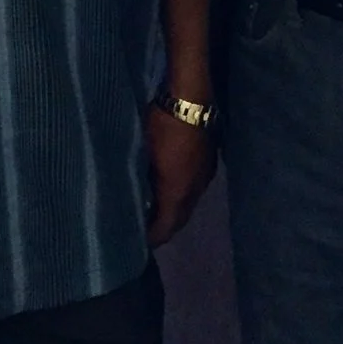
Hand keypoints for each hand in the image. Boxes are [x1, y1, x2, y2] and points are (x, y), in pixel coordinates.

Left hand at [146, 105, 217, 247]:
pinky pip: (194, 190)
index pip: (166, 226)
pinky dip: (181, 197)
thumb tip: (134, 195)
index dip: (154, 237)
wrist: (190, 100)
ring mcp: (204, 177)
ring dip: (174, 212)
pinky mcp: (208, 165)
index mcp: (177, 191)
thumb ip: (141, 179)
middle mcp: (195, 190)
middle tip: (146, 230)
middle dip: (164, 228)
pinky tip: (169, 190)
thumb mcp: (142, 153)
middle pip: (180, 219)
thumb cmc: (160, 125)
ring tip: (155, 213)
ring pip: (189, 205)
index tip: (140, 243)